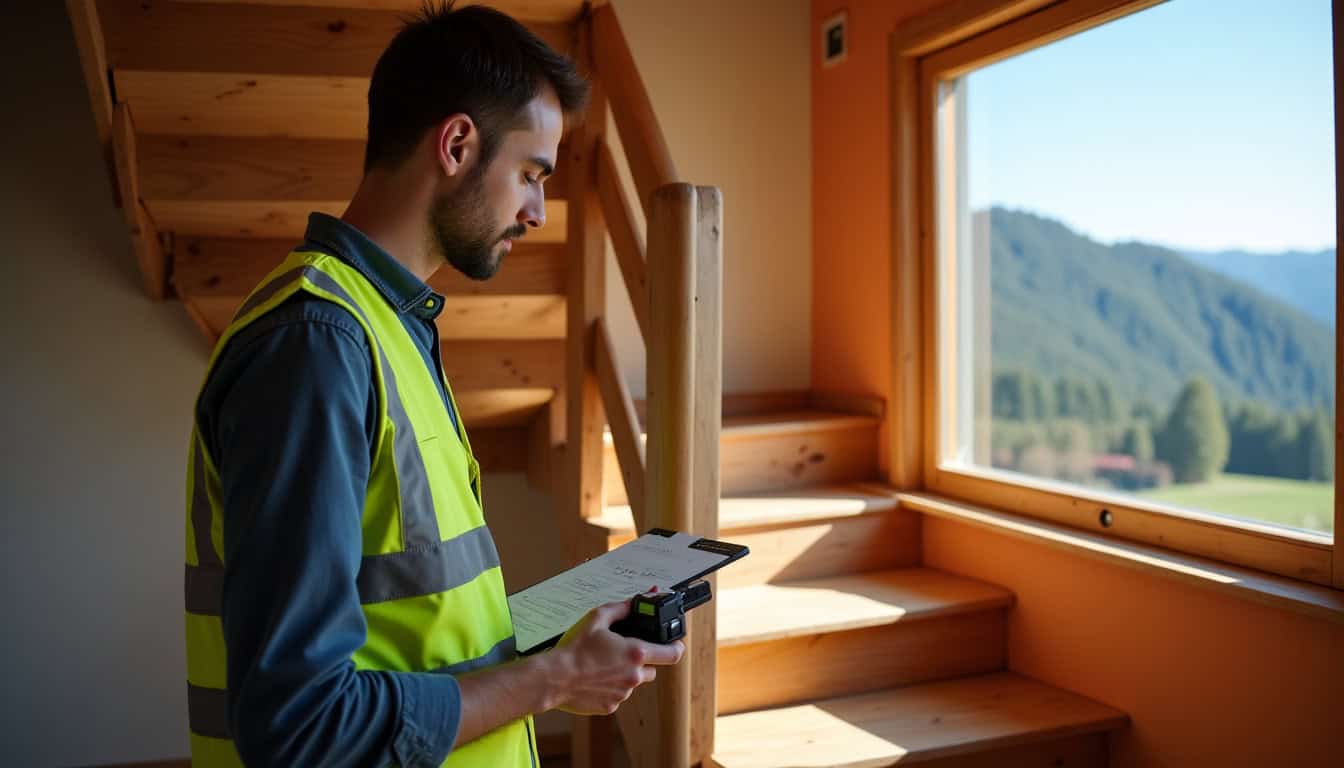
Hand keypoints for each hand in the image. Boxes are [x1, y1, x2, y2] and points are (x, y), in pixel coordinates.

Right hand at [546, 600, 684, 714]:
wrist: (555, 677)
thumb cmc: (575, 649)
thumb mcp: (597, 619)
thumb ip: (620, 608)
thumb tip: (633, 603)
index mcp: (636, 653)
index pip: (673, 654)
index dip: (676, 647)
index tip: (675, 644)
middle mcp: (634, 676)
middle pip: (652, 669)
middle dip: (643, 661)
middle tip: (624, 654)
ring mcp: (623, 693)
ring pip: (634, 682)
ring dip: (625, 674)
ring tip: (603, 666)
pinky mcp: (611, 706)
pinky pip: (618, 695)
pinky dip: (611, 687)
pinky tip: (595, 678)